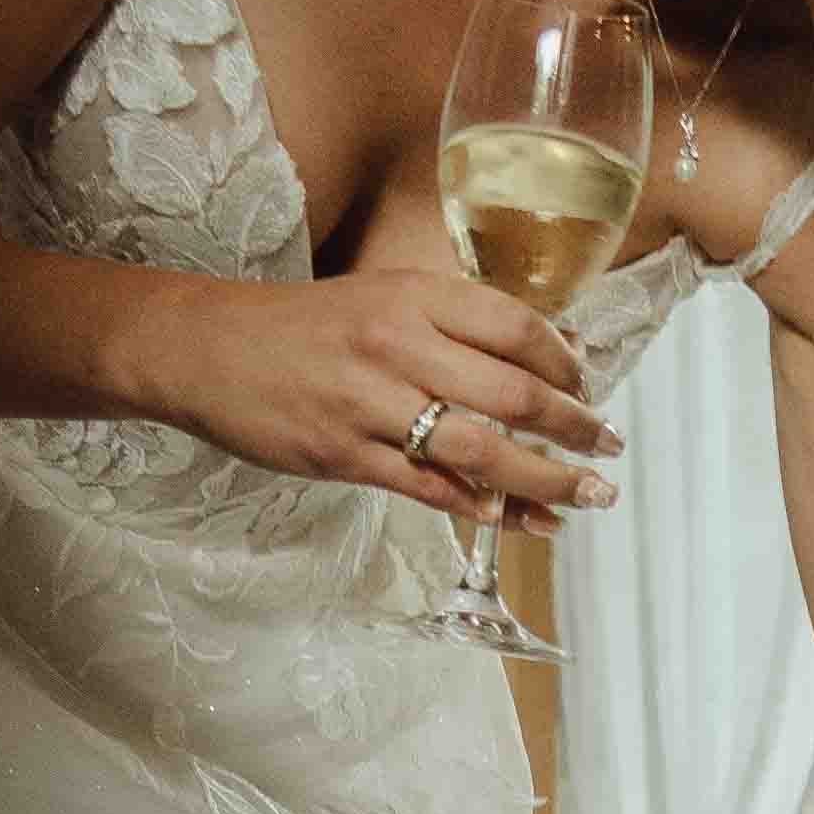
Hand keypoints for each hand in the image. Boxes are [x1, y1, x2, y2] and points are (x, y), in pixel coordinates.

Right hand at [143, 261, 621, 528]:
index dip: (567, 363)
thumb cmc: (303, 326)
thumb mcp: (380, 298)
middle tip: (608, 449)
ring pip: (481, 449)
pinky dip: (480, 507)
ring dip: (545, 480)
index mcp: (412, 295)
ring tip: (584, 497)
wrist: (205, 349)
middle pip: (513, 392)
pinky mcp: (344, 455)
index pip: (516, 326)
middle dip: (574, 427)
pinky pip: (430, 488)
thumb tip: (544, 356)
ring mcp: (370, 404)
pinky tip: (515, 518)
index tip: (589, 385)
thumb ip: (453, 324)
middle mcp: (397, 344)